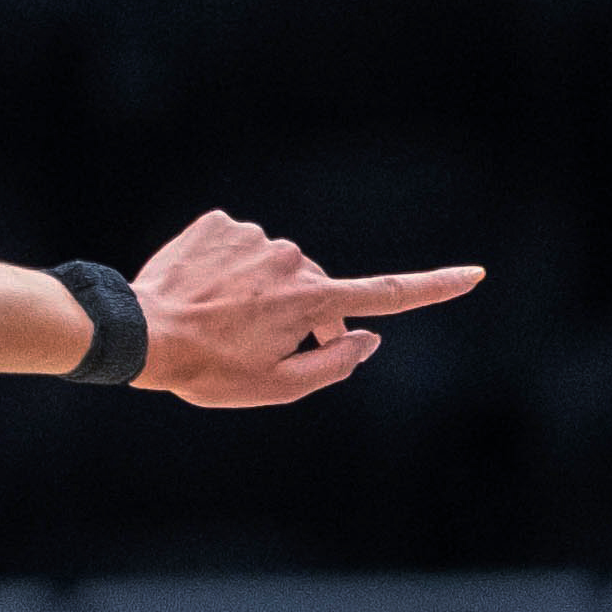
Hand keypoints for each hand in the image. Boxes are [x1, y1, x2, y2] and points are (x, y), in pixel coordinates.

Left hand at [126, 211, 481, 409]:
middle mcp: (292, 258)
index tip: (473, 274)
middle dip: (300, 316)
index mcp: (311, 299)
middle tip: (252, 347)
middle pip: (314, 290)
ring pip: (271, 268)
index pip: (386, 295)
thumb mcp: (274, 388)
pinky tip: (198, 290)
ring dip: (256, 291)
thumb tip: (368, 339)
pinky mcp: (219, 224)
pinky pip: (234, 247)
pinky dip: (224, 267)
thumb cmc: (205, 369)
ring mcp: (254, 236)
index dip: (433, 287)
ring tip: (215, 319)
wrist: (138, 334)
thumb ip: (332, 365)